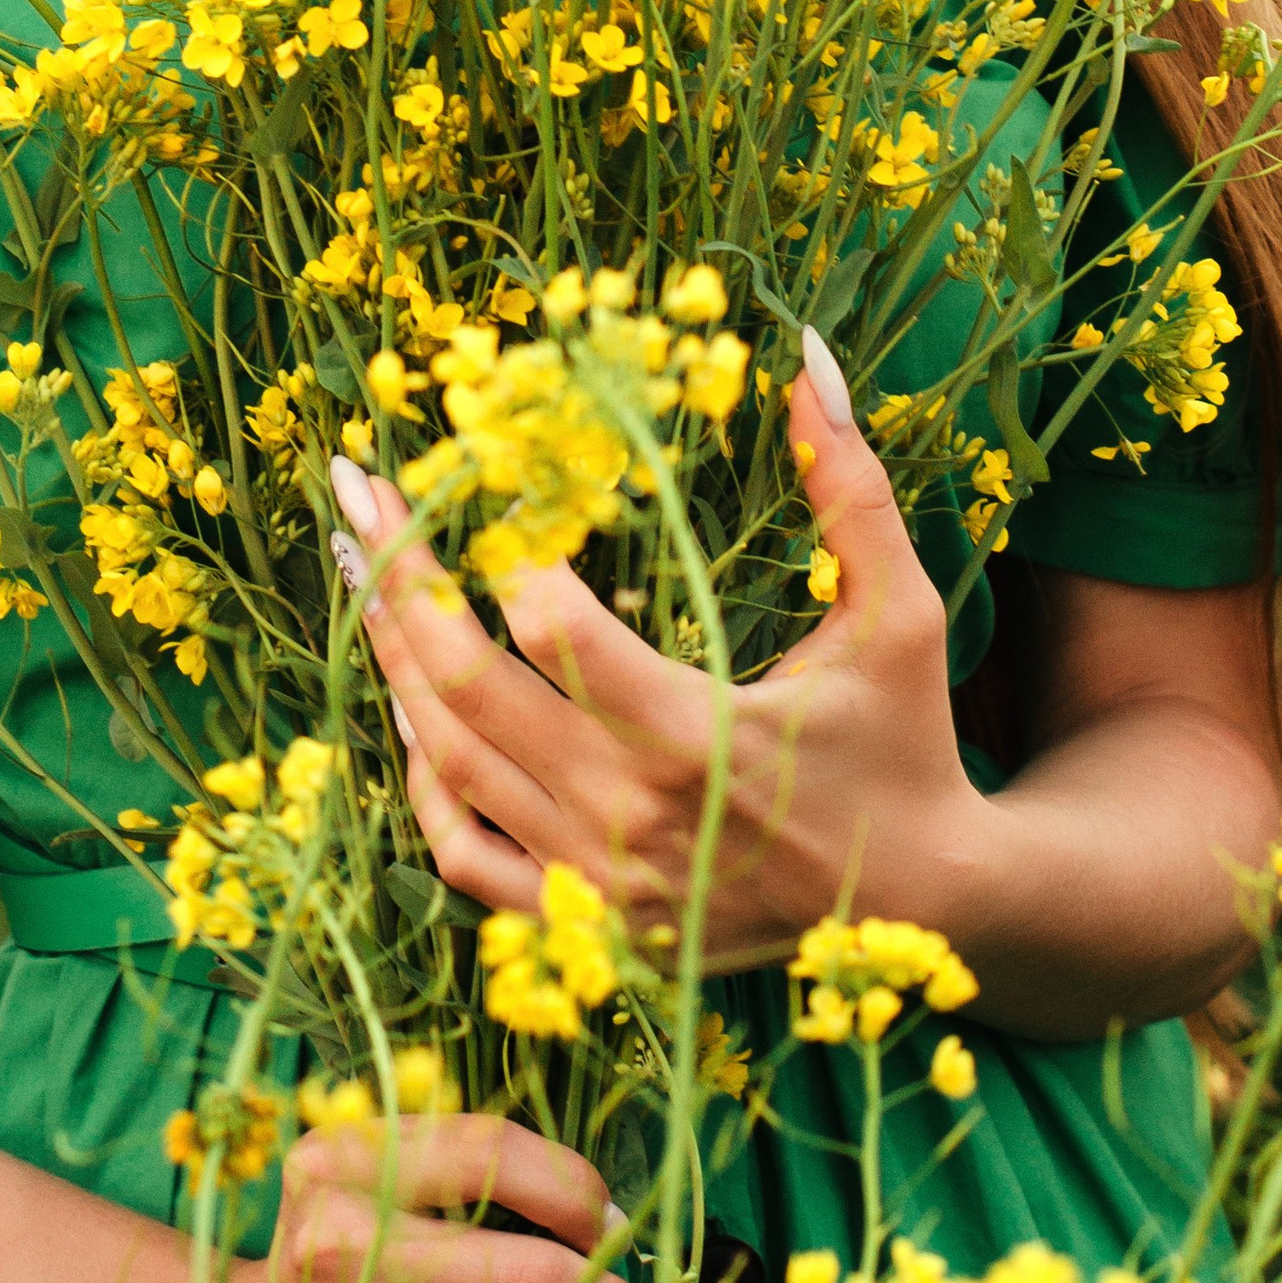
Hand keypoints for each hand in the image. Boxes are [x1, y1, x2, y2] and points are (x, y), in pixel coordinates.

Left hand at [337, 329, 990, 971]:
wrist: (926, 908)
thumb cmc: (906, 744)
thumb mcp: (898, 614)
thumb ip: (849, 491)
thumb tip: (805, 359)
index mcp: (697, 738)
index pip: (556, 632)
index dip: (508, 548)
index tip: (483, 466)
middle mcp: (628, 818)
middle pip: (468, 687)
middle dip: (399, 575)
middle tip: (355, 486)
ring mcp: (596, 883)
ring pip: (448, 762)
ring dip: (392, 657)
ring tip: (359, 564)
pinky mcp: (587, 923)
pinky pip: (460, 854)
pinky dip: (420, 777)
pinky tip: (405, 698)